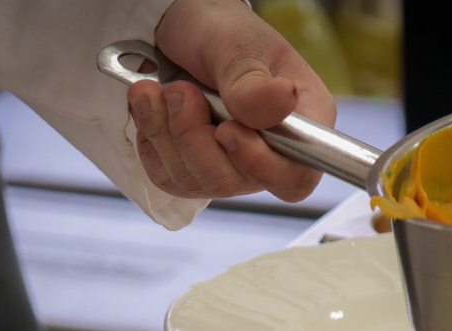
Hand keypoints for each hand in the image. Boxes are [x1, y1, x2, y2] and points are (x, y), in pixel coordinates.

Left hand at [129, 0, 337, 202]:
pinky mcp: (190, 170)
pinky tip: (151, 104)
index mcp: (300, 122)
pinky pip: (168, 176)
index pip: (295, 177)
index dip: (260, 166)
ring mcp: (228, 165)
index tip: (226, 130)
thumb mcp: (236, 45)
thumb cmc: (219, 30)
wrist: (179, 27)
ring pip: (196, 181)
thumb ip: (253, 82)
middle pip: (236, 182)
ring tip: (163, 89)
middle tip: (182, 91)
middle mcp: (268, 152)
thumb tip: (283, 101)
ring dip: (168, 133)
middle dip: (197, 139)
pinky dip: (151, 138)